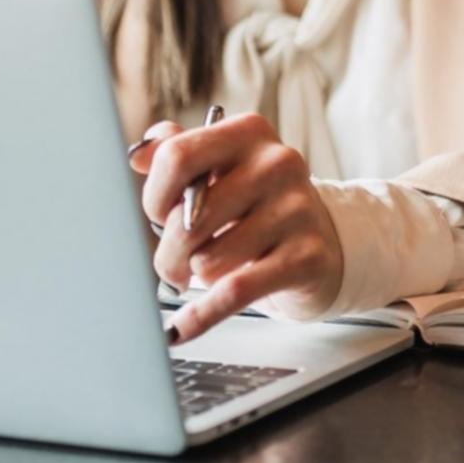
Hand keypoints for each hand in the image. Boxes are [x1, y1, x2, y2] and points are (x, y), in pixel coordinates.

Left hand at [128, 112, 344, 341]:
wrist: (324, 239)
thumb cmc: (259, 204)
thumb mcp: (222, 168)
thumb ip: (177, 151)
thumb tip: (138, 154)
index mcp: (249, 133)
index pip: (177, 157)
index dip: (155, 195)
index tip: (159, 215)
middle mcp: (277, 163)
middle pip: (187, 220)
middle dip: (169, 253)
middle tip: (175, 263)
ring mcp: (295, 210)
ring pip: (208, 261)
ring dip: (199, 276)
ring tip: (213, 269)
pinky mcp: (305, 257)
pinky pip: (234, 293)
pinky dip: (201, 316)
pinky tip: (181, 329)